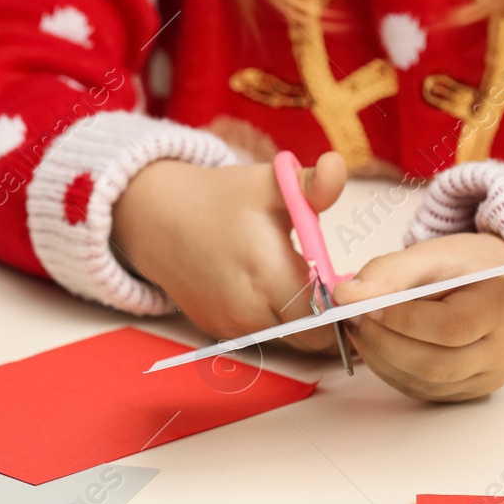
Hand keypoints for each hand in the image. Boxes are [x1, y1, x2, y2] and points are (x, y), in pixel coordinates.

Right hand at [111, 153, 346, 349]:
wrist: (157, 220)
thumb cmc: (220, 199)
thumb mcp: (269, 182)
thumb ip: (311, 183)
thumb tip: (339, 165)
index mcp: (266, 273)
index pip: (325, 318)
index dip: (343, 305)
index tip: (347, 282)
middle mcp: (246, 309)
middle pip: (309, 336)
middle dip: (325, 316)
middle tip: (325, 282)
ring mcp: (229, 325)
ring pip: (286, 339)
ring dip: (298, 320)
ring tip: (295, 281)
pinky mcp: (217, 331)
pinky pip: (261, 336)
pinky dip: (272, 320)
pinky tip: (266, 290)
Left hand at [331, 233, 503, 401]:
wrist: (497, 286)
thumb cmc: (466, 269)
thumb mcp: (431, 255)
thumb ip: (388, 272)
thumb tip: (346, 295)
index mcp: (500, 309)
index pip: (449, 328)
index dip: (402, 321)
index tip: (365, 306)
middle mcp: (503, 351)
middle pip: (436, 364)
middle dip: (384, 343)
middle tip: (352, 319)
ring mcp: (487, 377)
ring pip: (426, 383)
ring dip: (381, 359)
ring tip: (359, 329)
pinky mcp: (468, 391)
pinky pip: (423, 390)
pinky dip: (390, 371)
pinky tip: (374, 346)